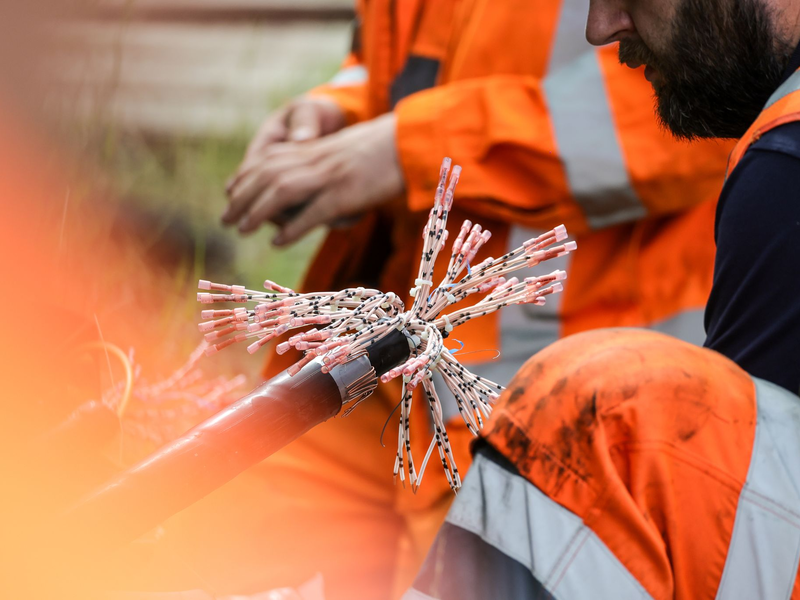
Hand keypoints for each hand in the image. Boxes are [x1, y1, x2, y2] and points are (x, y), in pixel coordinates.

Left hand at [222, 113, 404, 245]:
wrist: (408, 144)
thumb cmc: (381, 150)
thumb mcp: (344, 151)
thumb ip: (322, 162)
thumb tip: (307, 177)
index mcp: (315, 148)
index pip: (267, 158)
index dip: (244, 175)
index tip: (229, 191)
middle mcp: (315, 160)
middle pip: (266, 176)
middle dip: (241, 198)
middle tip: (225, 219)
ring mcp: (329, 177)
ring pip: (280, 193)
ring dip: (256, 212)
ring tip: (242, 230)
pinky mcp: (345, 195)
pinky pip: (311, 213)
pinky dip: (292, 229)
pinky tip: (277, 242)